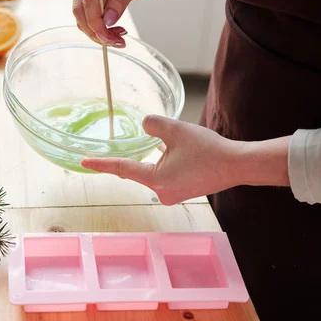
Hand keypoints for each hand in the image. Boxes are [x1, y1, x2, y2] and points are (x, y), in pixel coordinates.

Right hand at [73, 0, 174, 47]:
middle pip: (79, 9)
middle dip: (95, 31)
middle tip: (116, 42)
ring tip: (118, 37)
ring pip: (80, 15)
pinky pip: (85, 15)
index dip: (96, 22)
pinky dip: (97, 27)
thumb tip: (107, 20)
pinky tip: (112, 30)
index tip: (109, 38)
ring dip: (96, 31)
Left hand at [81, 115, 290, 204]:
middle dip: (146, 153)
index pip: (122, 169)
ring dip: (160, 156)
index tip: (83, 162)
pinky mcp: (181, 192)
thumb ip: (153, 125)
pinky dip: (167, 162)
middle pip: (140, 169)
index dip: (101, 163)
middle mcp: (161, 193)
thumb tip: (144, 125)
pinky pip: (165, 175)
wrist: (237, 165)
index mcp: (156, 180)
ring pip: (154, 171)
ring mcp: (171, 195)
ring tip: (188, 148)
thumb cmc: (208, 149)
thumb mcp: (176, 130)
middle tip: (171, 142)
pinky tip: (183, 154)